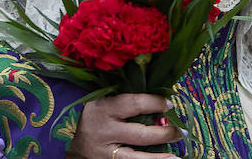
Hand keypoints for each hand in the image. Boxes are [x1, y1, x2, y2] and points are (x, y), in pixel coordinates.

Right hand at [66, 93, 180, 158]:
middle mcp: (105, 130)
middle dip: (164, 133)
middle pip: (139, 134)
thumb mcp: (102, 102)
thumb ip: (123, 101)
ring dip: (159, 157)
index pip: (132, 103)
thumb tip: (157, 99)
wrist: (70, 145)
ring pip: (136, 157)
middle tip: (180, 131)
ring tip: (177, 156)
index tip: (169, 103)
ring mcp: (106, 151)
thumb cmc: (92, 117)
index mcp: (103, 108)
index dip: (153, 103)